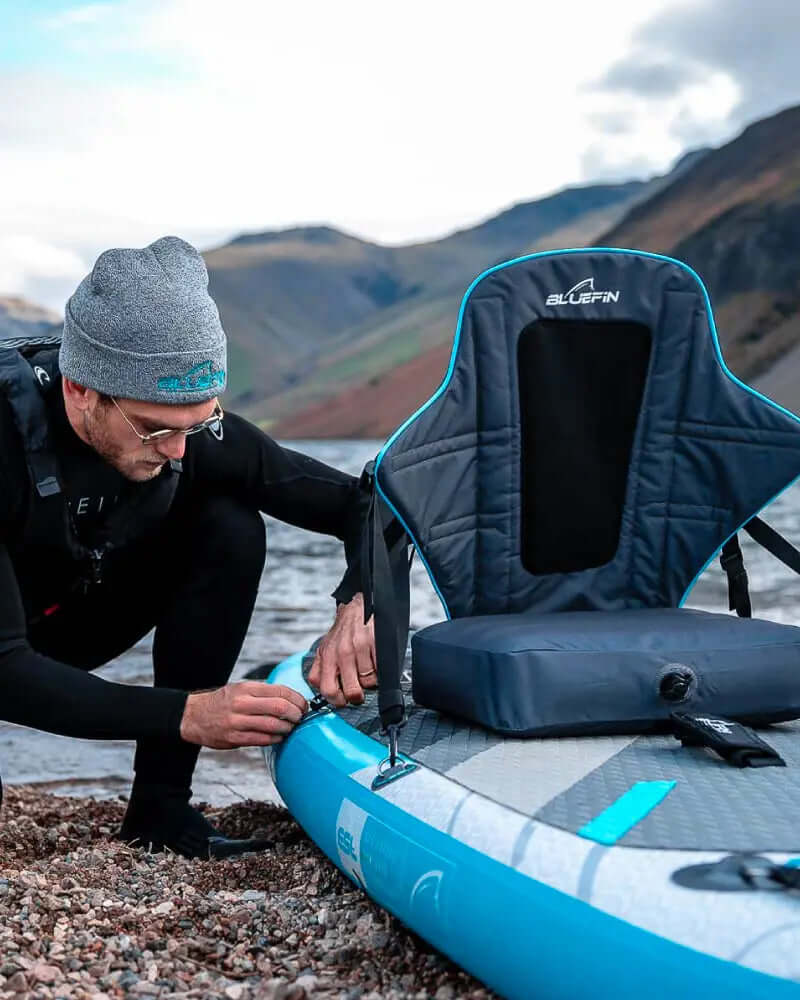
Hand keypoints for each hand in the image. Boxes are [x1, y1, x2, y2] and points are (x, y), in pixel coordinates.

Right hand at [179, 681, 307, 748]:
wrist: (193, 716)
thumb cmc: (223, 702)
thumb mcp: (241, 689)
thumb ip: (263, 693)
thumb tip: (292, 700)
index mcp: (246, 688)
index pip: (280, 691)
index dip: (297, 699)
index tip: (303, 705)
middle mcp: (242, 703)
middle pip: (280, 708)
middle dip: (296, 714)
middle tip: (300, 718)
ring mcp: (237, 722)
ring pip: (273, 725)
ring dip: (287, 728)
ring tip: (290, 728)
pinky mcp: (234, 738)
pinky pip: (262, 740)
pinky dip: (275, 739)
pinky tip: (279, 736)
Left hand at [308, 593, 375, 706]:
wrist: (357, 607)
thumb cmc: (343, 632)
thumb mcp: (324, 649)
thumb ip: (320, 671)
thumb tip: (322, 694)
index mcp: (326, 656)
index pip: (327, 690)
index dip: (337, 701)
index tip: (343, 699)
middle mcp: (340, 652)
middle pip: (351, 691)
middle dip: (357, 697)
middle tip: (359, 693)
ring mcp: (358, 647)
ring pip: (369, 682)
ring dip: (371, 681)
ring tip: (368, 672)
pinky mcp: (374, 642)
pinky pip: (381, 669)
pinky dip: (380, 670)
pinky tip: (375, 662)